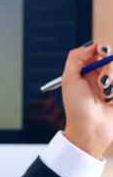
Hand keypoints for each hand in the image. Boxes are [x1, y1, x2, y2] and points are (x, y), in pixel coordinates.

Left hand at [62, 40, 112, 158]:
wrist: (89, 130)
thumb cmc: (76, 107)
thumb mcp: (69, 80)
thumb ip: (76, 57)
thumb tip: (92, 46)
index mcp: (85, 70)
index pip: (98, 49)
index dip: (102, 47)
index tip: (103, 53)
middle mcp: (99, 75)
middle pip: (112, 58)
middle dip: (109, 68)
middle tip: (102, 83)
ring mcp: (111, 85)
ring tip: (106, 96)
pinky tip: (110, 100)